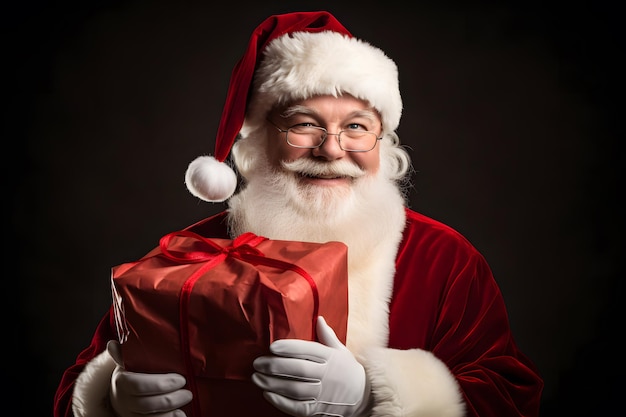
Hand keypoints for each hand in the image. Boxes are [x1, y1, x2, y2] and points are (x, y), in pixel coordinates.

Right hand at [107, 340, 192, 416]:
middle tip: (188, 393)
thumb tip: (113, 345)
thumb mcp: (128, 361)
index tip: (181, 380)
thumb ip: (124, 352)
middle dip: (171, 400)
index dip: (161, 384)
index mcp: (121, 381)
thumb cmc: (133, 372)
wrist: (122, 393)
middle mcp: (122, 399)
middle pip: (146, 404)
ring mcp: (129, 413)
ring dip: (170, 413)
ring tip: (185, 403)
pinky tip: (179, 414)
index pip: (138, 385)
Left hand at [252, 317, 369, 416]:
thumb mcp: (341, 351)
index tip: (272, 346)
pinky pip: (297, 407)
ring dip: (273, 384)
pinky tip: (267, 394)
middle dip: (275, 366)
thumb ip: (327, 336)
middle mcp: (327, 375)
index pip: (308, 350)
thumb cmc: (348, 370)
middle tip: (257, 362)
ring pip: (294, 389)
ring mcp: (322, 394)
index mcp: (331, 358)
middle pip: (298, 370)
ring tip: (256, 378)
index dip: (289, 348)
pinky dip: (281, 402)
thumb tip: (319, 318)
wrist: (363, 397)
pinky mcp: (317, 410)